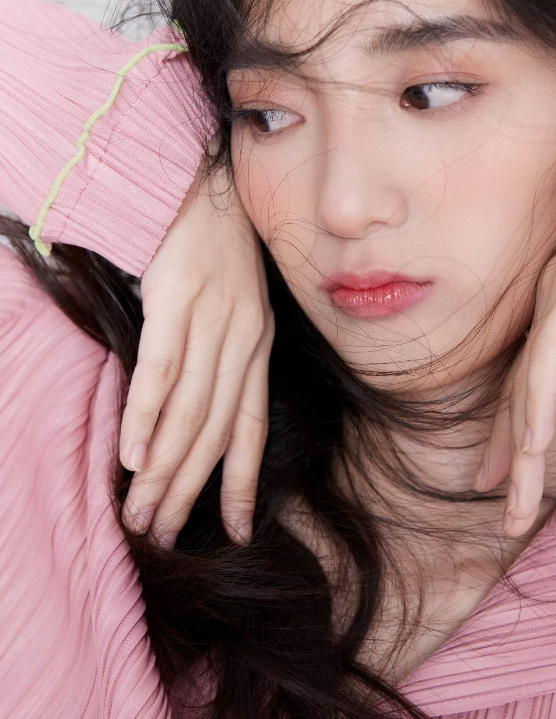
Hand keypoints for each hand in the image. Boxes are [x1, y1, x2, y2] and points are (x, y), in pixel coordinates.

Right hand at [119, 153, 272, 548]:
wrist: (207, 183)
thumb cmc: (218, 251)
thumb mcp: (238, 309)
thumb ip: (224, 360)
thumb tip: (194, 420)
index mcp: (259, 346)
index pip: (252, 427)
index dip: (244, 482)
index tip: (238, 532)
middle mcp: (243, 339)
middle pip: (215, 431)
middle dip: (189, 490)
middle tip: (162, 536)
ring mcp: (212, 319)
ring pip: (190, 410)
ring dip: (164, 469)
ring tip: (141, 512)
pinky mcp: (177, 297)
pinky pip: (162, 367)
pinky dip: (148, 414)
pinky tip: (133, 452)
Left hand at [474, 192, 555, 535]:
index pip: (529, 385)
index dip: (514, 434)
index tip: (500, 479)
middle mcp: (549, 305)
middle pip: (520, 394)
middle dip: (510, 458)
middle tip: (501, 512)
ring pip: (528, 388)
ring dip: (521, 451)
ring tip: (512, 505)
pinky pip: (549, 360)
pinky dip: (537, 405)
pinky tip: (530, 447)